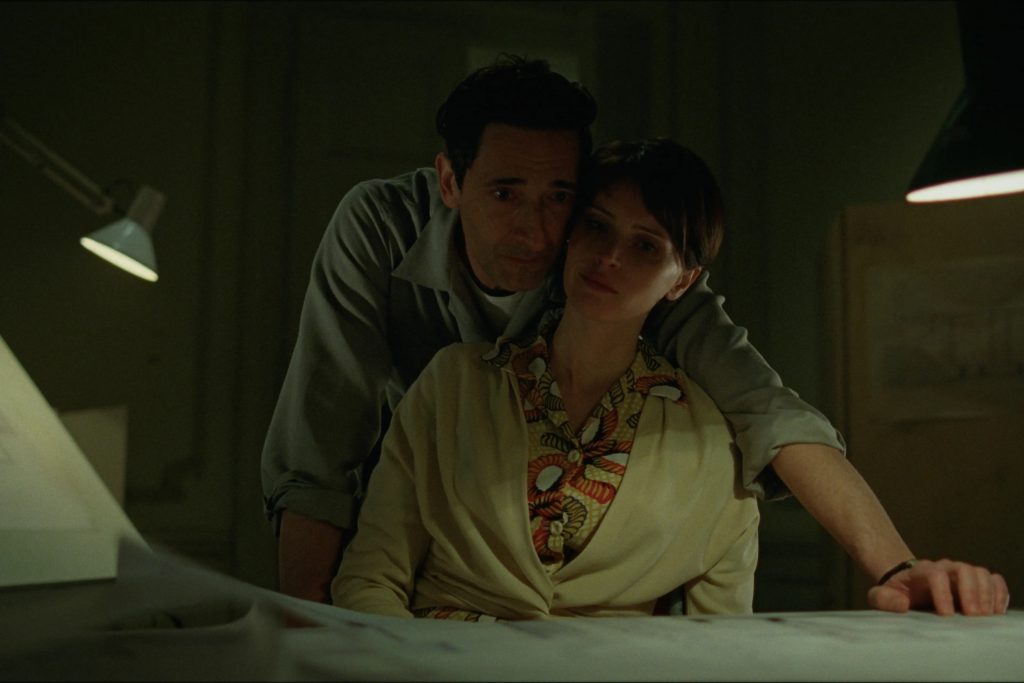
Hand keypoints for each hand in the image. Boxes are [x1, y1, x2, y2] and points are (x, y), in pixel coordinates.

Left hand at [867, 559, 1009, 615]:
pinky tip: (996, 611)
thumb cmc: (894, 593)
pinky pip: (993, 580)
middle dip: (971, 593)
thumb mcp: (880, 597)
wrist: (906, 586)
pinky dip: (999, 593)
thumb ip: (885, 600)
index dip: (943, 594)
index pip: (936, 574)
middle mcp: (944, 568)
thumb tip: (903, 606)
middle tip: (973, 617)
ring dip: (987, 594)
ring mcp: (961, 573)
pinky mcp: (975, 582)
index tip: (945, 616)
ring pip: (981, 573)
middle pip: (964, 569)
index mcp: (921, 571)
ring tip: (986, 617)